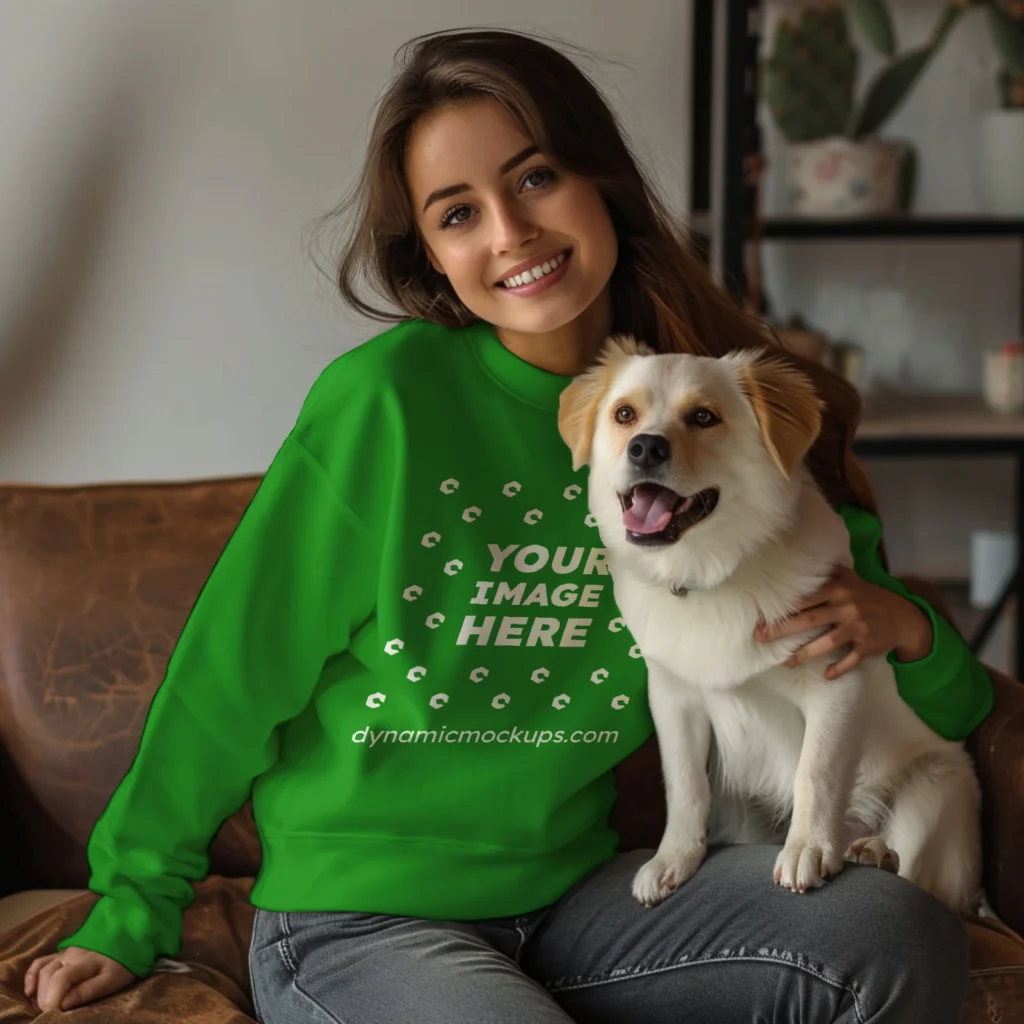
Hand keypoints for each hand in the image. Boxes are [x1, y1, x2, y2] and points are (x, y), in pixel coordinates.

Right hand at [24, 946, 135, 1011]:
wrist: (130, 940)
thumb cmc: (122, 964)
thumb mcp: (111, 981)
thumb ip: (88, 991)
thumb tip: (63, 1005)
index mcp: (84, 962)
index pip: (60, 979)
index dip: (52, 999)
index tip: (55, 1014)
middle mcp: (71, 955)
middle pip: (48, 976)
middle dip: (46, 998)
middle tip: (53, 1014)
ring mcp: (65, 952)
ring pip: (43, 970)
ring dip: (39, 991)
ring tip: (45, 1007)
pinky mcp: (63, 953)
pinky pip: (41, 962)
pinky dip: (32, 976)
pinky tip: (29, 991)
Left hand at [753, 565, 932, 679]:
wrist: (903, 617)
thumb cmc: (869, 597)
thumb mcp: (851, 580)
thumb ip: (829, 573)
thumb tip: (799, 562)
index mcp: (838, 589)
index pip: (806, 599)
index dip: (784, 608)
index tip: (761, 616)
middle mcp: (847, 607)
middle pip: (810, 620)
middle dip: (783, 630)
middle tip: (761, 638)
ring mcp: (858, 627)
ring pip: (828, 642)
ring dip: (805, 653)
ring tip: (787, 663)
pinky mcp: (868, 645)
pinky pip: (851, 659)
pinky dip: (840, 667)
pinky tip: (826, 675)